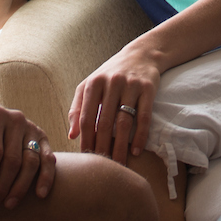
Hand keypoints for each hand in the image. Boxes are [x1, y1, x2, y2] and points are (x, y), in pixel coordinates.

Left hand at [0, 101, 55, 209]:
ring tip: (9, 204)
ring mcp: (32, 128)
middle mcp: (15, 120)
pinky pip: (48, 159)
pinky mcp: (42, 137)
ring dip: (20, 187)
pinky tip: (40, 194)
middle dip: (2, 186)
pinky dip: (46, 178)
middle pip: (13, 159)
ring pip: (31, 162)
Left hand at [68, 43, 161, 165]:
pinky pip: (144, 117)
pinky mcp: (148, 89)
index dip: (85, 139)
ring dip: (121, 146)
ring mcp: (131, 86)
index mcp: (93, 83)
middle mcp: (111, 83)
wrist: (141, 55)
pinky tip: (136, 151)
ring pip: (124, 122)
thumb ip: (78, 108)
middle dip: (103, 147)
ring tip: (119, 163)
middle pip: (104, 122)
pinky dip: (140, 136)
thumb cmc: (110, 75)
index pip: (86, 117)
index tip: (87, 156)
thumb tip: (72, 136)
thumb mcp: (90, 85)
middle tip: (103, 165)